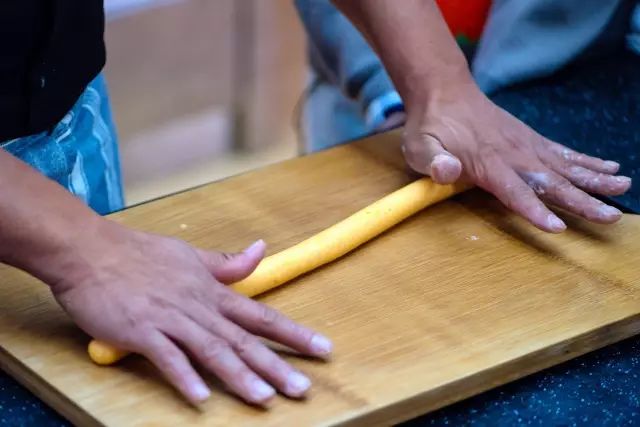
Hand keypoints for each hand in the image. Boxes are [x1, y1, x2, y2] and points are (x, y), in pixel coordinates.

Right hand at [48, 221, 331, 405]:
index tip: (322, 349)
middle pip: (243, 338)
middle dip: (275, 364)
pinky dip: (184, 377)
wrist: (90, 250)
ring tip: (264, 398)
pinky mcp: (141, 330)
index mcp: (211, 290)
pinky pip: (166, 357)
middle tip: (302, 388)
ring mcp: (170, 318)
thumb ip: (226, 262)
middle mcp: (198, 306)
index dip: (293, 332)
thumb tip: (261, 249)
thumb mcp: (190, 255)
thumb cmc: (140, 253)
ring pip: (211, 349)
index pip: (261, 313)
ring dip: (239, 375)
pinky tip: (201, 398)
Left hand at [402, 84, 631, 231]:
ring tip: (623, 188)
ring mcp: (526, 145)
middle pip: (552, 183)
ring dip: (595, 179)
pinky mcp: (530, 139)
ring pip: (566, 166)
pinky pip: (563, 151)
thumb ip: (434, 162)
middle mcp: (514, 155)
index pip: (515, 192)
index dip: (535, 211)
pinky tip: (609, 167)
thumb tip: (447, 171)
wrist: (444, 93)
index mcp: (488, 164)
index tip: (558, 228)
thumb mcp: (420, 146)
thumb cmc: (431, 126)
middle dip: (582, 201)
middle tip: (611, 216)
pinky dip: (587, 160)